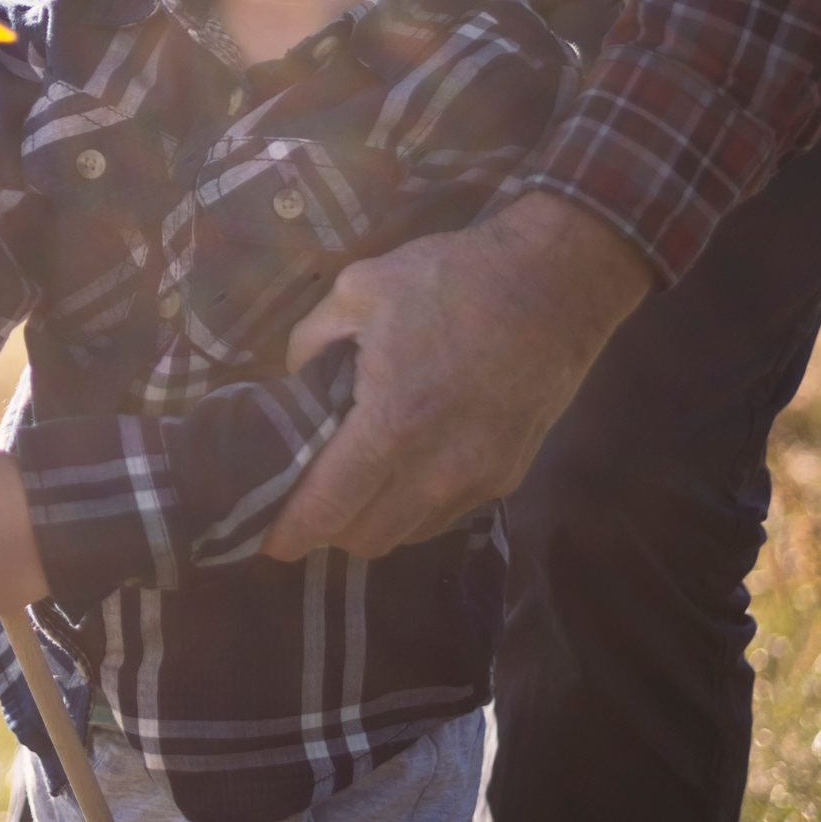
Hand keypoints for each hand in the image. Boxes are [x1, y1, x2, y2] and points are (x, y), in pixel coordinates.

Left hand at [262, 192, 653, 561]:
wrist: (554, 284)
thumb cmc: (452, 279)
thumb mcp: (359, 288)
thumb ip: (311, 342)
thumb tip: (292, 382)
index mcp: (392, 424)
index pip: (329, 508)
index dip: (290, 533)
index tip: (266, 542)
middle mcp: (437, 470)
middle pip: (365, 539)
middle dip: (327, 528)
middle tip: (307, 496)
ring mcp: (478, 479)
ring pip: (407, 535)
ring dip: (372, 521)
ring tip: (353, 484)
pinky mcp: (508, 476)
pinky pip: (444, 516)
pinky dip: (412, 508)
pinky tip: (403, 468)